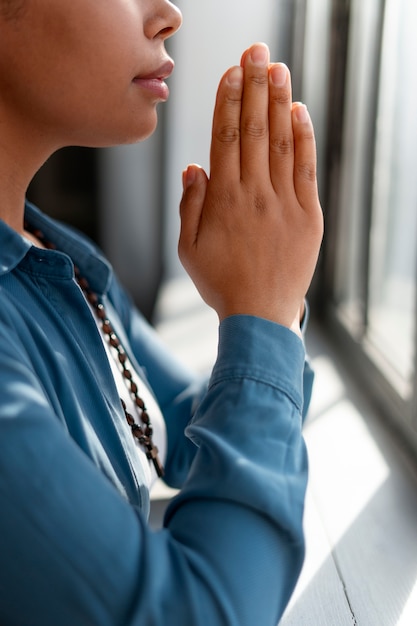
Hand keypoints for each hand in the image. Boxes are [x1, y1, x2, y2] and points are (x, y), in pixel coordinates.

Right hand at [178, 43, 322, 334]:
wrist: (260, 315)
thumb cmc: (220, 282)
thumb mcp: (187, 249)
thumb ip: (189, 205)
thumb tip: (194, 167)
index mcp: (223, 201)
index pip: (225, 138)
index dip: (227, 101)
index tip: (230, 72)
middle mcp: (254, 195)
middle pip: (255, 130)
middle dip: (253, 86)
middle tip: (254, 51)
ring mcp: (285, 204)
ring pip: (282, 143)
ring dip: (280, 102)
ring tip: (277, 68)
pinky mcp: (309, 216)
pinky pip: (306, 169)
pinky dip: (304, 138)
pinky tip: (300, 111)